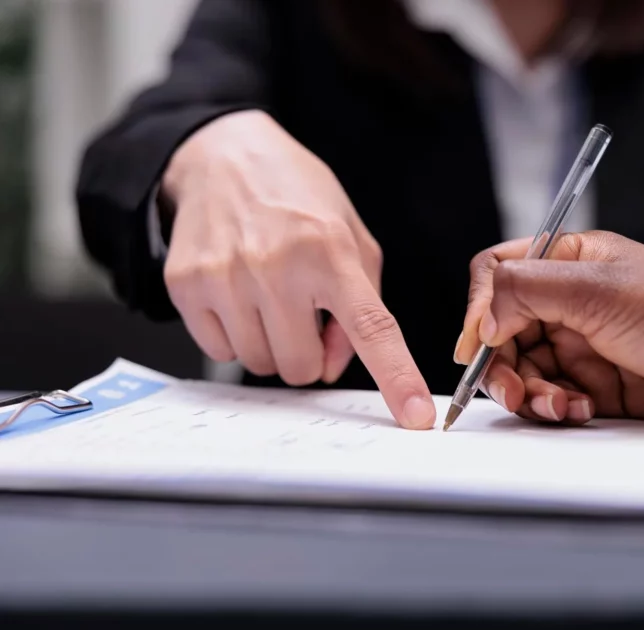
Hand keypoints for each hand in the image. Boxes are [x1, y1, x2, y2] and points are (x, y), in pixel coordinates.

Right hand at [161, 110, 434, 428]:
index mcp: (331, 251)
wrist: (224, 156)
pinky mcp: (186, 285)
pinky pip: (220, 351)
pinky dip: (235, 334)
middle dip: (308, 352)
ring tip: (270, 295)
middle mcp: (277, 266)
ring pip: (260, 364)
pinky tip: (239, 294)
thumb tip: (334, 365)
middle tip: (304, 312)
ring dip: (272, 343)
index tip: (417, 417)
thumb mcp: (351, 237)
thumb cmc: (297, 198)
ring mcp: (226, 277)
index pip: (372, 328)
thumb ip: (361, 303)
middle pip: (302, 367)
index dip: (397, 378)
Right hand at [454, 231, 643, 429]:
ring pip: (526, 370)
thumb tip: (479, 317)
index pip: (500, 274)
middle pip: (504, 330)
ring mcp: (588, 344)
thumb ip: (527, 291)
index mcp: (572, 259)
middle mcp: (574, 300)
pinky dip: (556, 408)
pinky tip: (580, 410)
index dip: (480, 309)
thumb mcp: (601, 290)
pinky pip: (554, 398)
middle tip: (514, 391)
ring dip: (530, 392)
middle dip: (502, 363)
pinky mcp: (602, 386)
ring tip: (559, 404)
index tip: (476, 346)